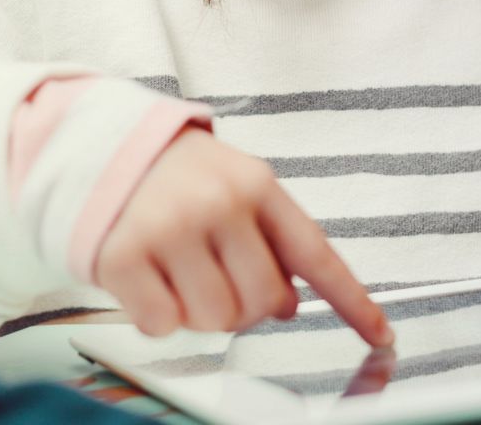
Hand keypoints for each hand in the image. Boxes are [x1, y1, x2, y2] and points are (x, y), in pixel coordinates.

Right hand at [93, 129, 392, 345]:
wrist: (99, 146)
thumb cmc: (176, 175)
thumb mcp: (235, 186)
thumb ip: (270, 240)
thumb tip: (289, 305)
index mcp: (256, 185)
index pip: (316, 254)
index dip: (352, 302)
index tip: (381, 334)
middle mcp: (218, 204)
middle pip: (262, 304)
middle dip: (245, 306)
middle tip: (219, 279)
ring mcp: (170, 229)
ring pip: (215, 321)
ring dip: (199, 313)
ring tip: (181, 273)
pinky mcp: (124, 256)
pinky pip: (162, 325)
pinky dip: (156, 315)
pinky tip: (148, 279)